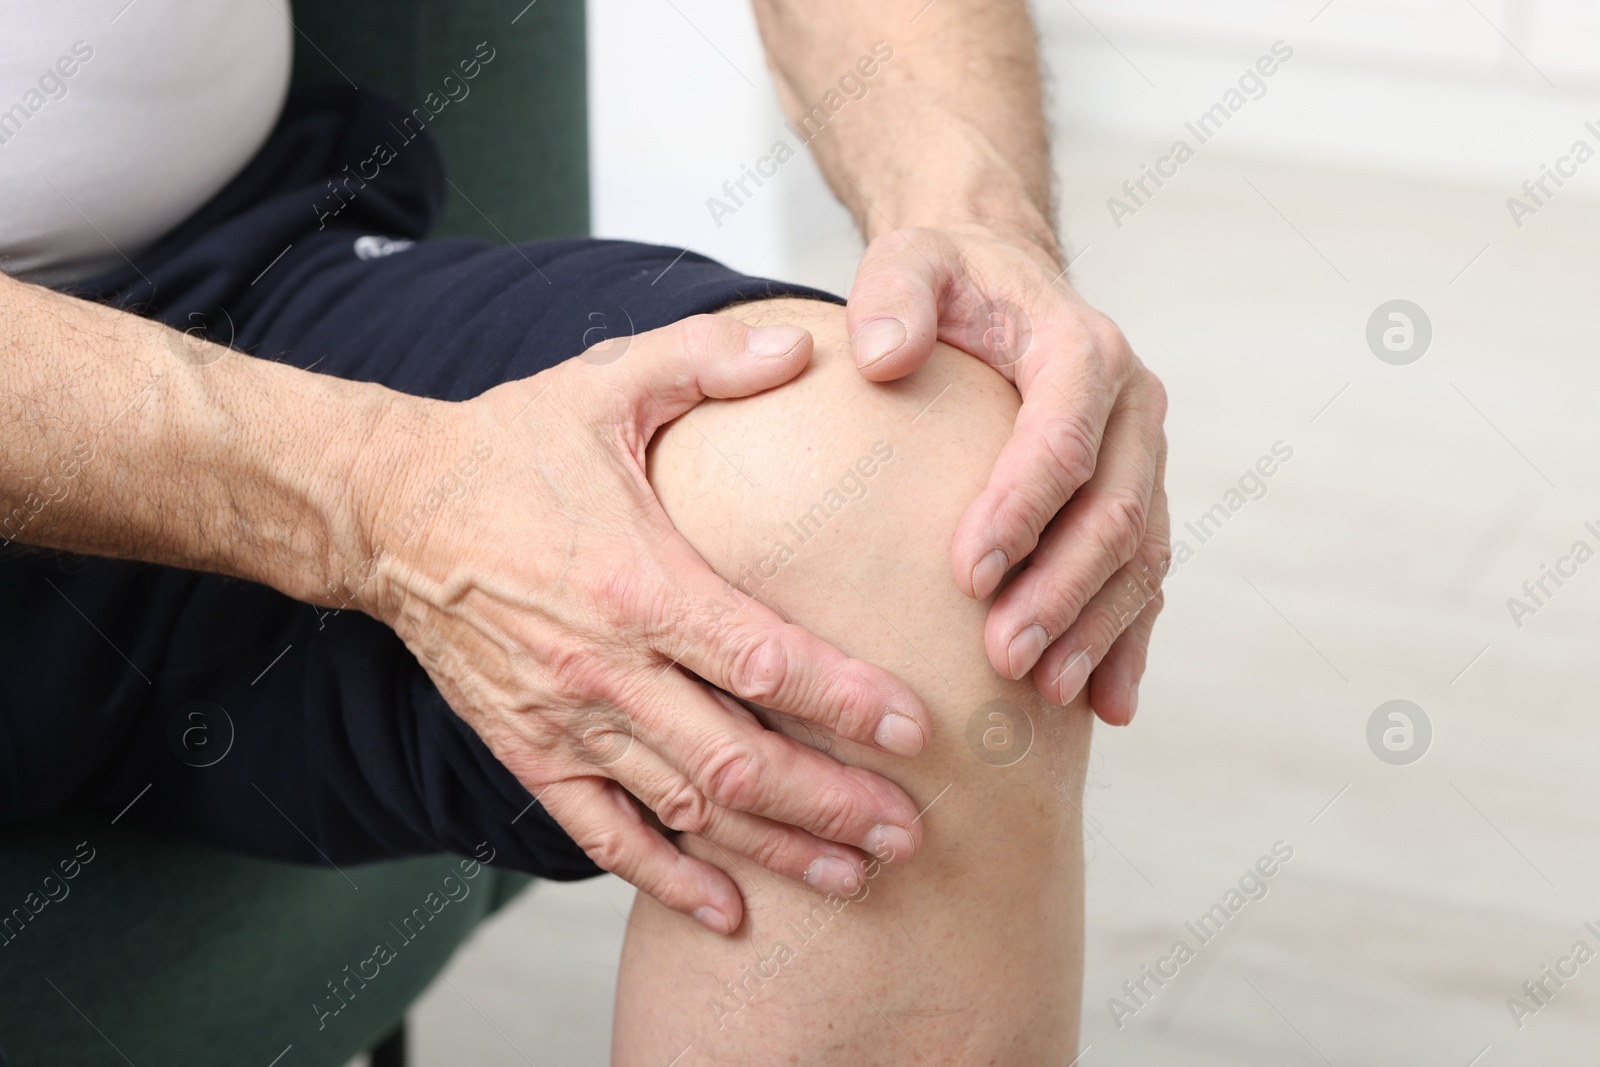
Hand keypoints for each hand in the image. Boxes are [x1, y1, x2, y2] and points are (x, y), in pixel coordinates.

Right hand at [355, 316, 929, 932]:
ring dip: (775, 848)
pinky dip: (667, 880)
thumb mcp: (607, 382)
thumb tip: (807, 339)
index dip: (844, 701)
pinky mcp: (529, 750)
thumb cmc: (506, 445)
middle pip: (737, 760)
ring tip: (855, 875)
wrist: (387, 509)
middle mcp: (603, 666)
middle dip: (832, 803)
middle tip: (912, 833)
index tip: (915, 732)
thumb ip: (710, 357)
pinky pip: (604, 833)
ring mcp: (564, 720)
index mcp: (636, 580)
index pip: (762, 660)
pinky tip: (728, 912)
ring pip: (687, 809)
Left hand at [846, 223, 1169, 722]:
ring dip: (1096, 628)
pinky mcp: (1139, 499)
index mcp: (1081, 348)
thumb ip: (891, 294)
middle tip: (1001, 656)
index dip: (1022, 509)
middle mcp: (1131, 406)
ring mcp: (1142, 458)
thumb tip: (880, 357)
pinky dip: (1128, 641)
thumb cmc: (949, 282)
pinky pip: (1147, 580)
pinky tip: (1106, 705)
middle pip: (1113, 511)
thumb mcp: (910, 261)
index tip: (966, 574)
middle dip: (1061, 590)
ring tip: (1044, 691)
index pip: (1063, 438)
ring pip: (1140, 556)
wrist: (1005, 286)